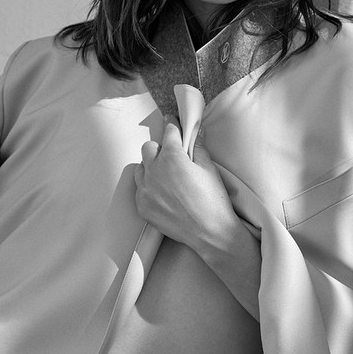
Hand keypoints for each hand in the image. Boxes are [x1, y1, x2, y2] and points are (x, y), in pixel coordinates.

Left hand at [134, 118, 261, 318]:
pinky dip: (148, 186)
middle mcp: (154, 170)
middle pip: (149, 147)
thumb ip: (199, 147)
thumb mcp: (209, 169)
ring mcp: (145, 189)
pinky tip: (162, 193)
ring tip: (166, 175)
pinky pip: (139, 188)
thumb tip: (196, 131)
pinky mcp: (142, 206)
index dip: (172, 125)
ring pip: (140, 168)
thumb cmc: (213, 200)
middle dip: (160, 147)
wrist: (209, 232)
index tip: (172, 121)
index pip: (168, 132)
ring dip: (151, 166)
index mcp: (172, 157)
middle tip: (172, 155)